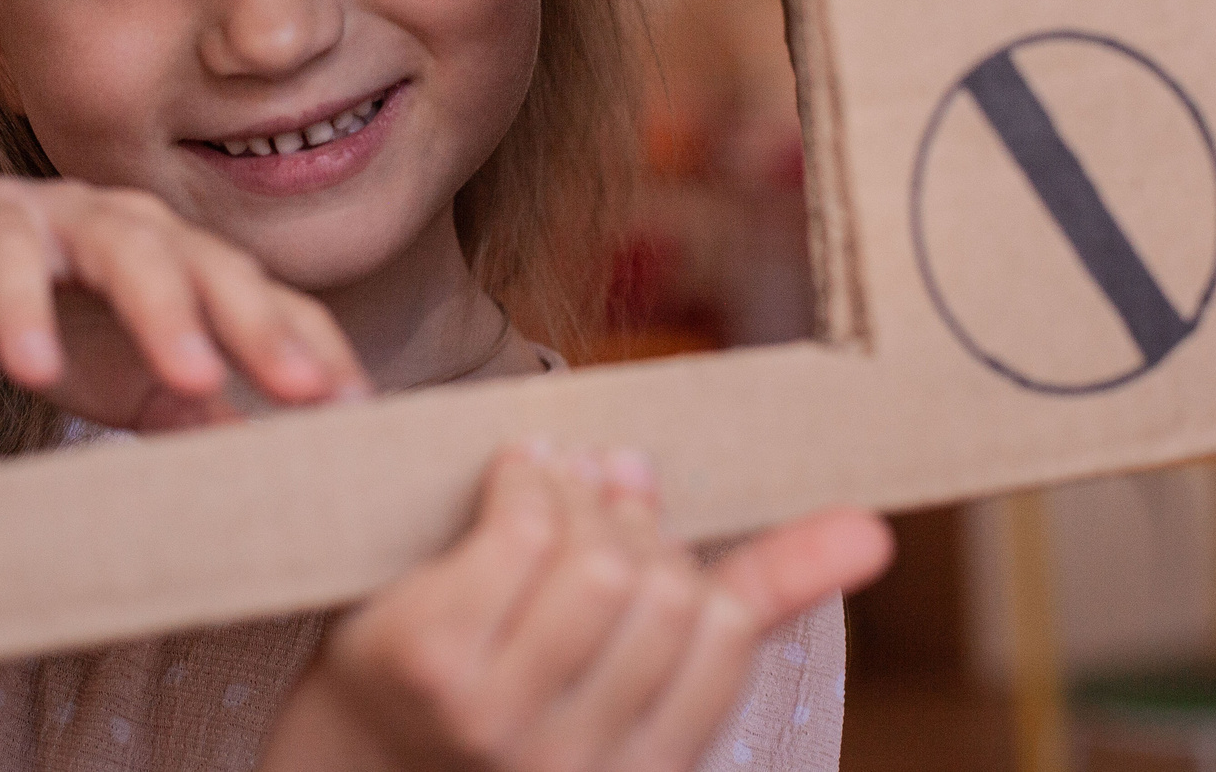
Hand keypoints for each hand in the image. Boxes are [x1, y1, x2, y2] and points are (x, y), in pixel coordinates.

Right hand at [0, 175, 369, 429]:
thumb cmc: (56, 326)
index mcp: (191, 265)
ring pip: (129, 251)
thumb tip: (273, 470)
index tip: (359, 413)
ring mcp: (68, 216)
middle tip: (302, 392)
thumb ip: (199, 414)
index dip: (316, 350)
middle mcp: (144, 229)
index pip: (270, 300)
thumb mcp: (133, 385)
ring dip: (164, 312)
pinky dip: (26, 309)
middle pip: (215, 265)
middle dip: (261, 327)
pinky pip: (13, 258)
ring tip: (192, 378)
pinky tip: (35, 368)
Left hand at [262, 444, 891, 771]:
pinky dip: (524, 481)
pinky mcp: (431, 662)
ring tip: (556, 474)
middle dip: (630, 514)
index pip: (721, 633)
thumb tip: (870, 531)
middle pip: (661, 587)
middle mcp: (575, 768)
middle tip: (601, 475)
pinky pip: (519, 532)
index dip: (685, 552)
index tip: (645, 499)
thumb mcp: (623, 678)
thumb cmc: (499, 702)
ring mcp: (502, 721)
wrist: (345, 754)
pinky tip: (510, 475)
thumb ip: (751, 602)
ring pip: (597, 557)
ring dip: (578, 491)